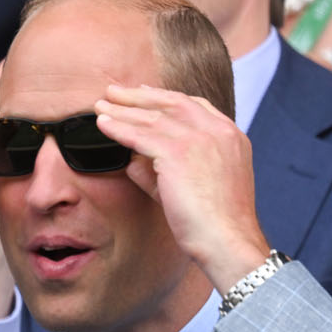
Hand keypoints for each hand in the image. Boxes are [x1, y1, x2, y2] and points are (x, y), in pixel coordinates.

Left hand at [95, 85, 270, 292]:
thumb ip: (162, 172)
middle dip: (139, 96)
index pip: (195, 106)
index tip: (146, 93)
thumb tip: (133, 162)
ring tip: (101, 105)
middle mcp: (218, 131)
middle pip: (172, 103)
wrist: (227, 239)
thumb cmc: (213, 223)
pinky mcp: (178, 153)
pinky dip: (118, 128)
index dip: (167, 98)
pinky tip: (102, 124)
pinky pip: (140, 135)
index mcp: (230, 136)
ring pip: (153, 117)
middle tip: (114, 91)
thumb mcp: (193, 188)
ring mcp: (200, 139)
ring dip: (123, 109)